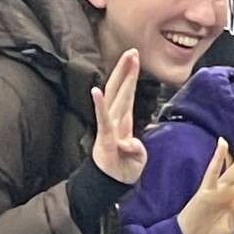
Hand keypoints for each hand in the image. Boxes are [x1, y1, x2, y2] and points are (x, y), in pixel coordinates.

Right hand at [88, 48, 146, 184]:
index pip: (128, 94)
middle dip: (126, 70)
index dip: (131, 77)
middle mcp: (115, 120)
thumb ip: (137, 147)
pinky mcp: (106, 138)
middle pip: (120, 90)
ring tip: (124, 60)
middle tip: (133, 51)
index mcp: (124, 121)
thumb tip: (132, 143)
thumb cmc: (124, 168)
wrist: (112, 183)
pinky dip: (100, 105)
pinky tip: (95, 90)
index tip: (135, 59)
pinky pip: (103, 119)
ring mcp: (109, 127)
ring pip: (115, 98)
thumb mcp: (138, 157)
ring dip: (120, 78)